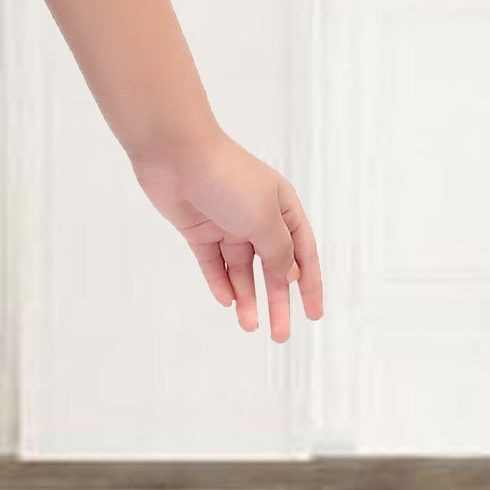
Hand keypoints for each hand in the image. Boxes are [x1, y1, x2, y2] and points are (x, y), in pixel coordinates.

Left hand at [130, 130, 323, 340]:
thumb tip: (288, 274)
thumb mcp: (265, 219)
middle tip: (280, 334)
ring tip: (251, 326)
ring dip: (247, 297)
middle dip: (277, 301)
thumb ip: (278, 251)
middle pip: (272, 267)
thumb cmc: (229, 179)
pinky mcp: (198, 229)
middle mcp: (256, 216)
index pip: (303, 252)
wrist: (176, 155)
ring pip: (240, 269)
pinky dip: (219, 282)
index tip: (313, 314)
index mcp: (282, 207)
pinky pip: (212, 263)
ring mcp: (226, 223)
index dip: (310, 284)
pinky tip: (228, 302)